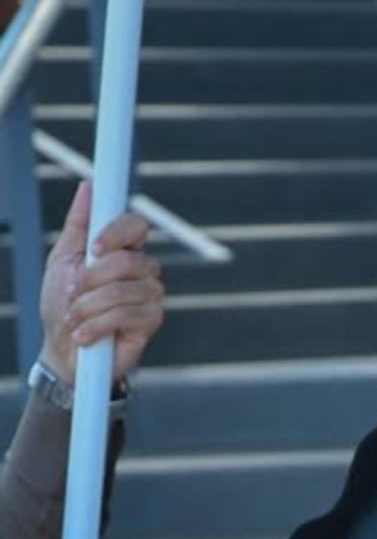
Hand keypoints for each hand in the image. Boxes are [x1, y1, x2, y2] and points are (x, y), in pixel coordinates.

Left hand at [39, 181, 163, 384]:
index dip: (116, 232)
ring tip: (76, 319)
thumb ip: (78, 225)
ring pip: (123, 289)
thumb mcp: (62, 260)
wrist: (63, 352)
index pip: (136, 225)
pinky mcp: (151, 322)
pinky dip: (97, 325)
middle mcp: (142, 270)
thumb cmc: (62, 305)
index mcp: (122, 250)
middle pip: (129, 260)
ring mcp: (150, 296)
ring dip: (88, 306)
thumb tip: (89, 187)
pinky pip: (126, 314)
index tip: (93, 248)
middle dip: (92, 279)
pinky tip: (86, 335)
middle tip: (73, 294)